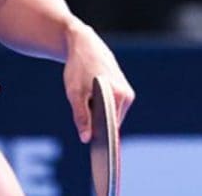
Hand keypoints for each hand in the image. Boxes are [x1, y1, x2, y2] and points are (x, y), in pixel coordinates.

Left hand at [61, 22, 134, 142]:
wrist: (84, 44)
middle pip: (112, 123)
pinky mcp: (122, 90)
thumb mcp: (75, 93)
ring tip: (86, 106)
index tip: (99, 158)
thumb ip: (81, 117)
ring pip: (111, 116)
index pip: (112, 128)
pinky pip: (112, 108)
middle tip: (85, 134)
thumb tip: (86, 138)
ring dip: (98, 118)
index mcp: (118, 95)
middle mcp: (127, 95)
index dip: (104, 142)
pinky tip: (90, 104)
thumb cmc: (78, 68)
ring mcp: (126, 92)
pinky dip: (101, 110)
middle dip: (98, 128)